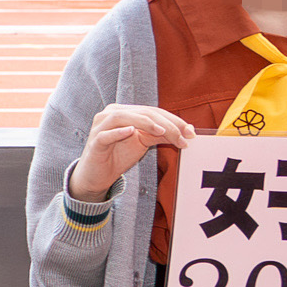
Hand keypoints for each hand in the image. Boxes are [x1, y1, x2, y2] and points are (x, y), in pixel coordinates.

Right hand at [70, 103, 199, 201]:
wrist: (97, 175)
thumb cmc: (118, 156)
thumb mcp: (143, 143)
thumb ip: (160, 134)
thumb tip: (185, 131)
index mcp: (124, 112)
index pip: (152, 111)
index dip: (173, 120)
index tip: (191, 132)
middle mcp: (111, 114)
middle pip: (141, 112)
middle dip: (165, 123)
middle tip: (184, 136)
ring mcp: (100, 126)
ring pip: (122, 117)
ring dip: (144, 123)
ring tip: (161, 131)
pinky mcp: (94, 141)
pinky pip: (106, 134)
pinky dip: (118, 132)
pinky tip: (130, 131)